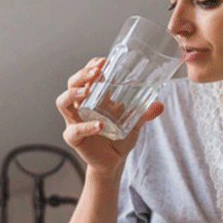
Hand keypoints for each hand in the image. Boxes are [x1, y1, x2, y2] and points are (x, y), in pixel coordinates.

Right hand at [56, 56, 163, 176]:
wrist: (114, 162)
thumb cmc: (120, 138)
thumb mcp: (135, 123)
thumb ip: (145, 113)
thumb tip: (160, 105)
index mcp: (93, 98)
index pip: (87, 75)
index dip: (92, 66)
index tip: (104, 61)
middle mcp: (80, 106)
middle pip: (72, 83)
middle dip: (82, 75)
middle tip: (96, 71)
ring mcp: (74, 121)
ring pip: (63, 102)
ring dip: (73, 93)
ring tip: (86, 90)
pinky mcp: (74, 138)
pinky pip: (75, 130)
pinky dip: (86, 127)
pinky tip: (99, 125)